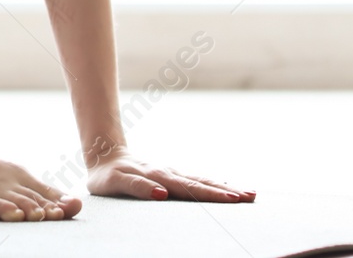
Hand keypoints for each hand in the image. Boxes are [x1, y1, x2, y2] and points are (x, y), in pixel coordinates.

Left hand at [87, 147, 254, 202]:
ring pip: (202, 180)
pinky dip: (214, 184)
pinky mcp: (171, 175)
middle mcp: (168, 175)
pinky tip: (231, 189)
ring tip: (248, 194)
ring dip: (224, 188)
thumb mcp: (116, 182)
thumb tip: (162, 194)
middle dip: (225, 192)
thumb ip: (137, 187)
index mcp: (157, 178)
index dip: (210, 193)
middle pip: (200, 184)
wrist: (103, 154)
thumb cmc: (107, 176)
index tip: (232, 198)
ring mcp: (171, 174)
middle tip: (249, 198)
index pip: (188, 188)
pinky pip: (196, 179)